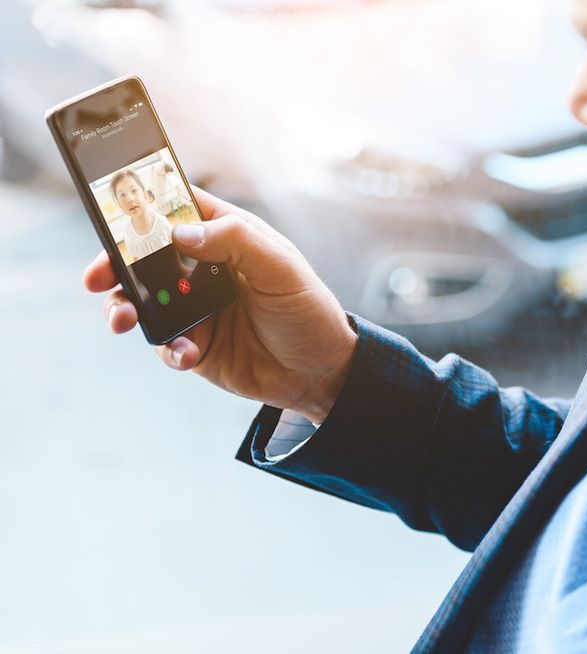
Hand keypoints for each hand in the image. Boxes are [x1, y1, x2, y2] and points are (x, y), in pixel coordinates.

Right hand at [83, 187, 356, 423]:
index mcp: (227, 237)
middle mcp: (205, 268)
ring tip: (124, 319)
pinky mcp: (195, 344)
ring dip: (125, 307)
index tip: (111, 213)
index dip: (141, 207)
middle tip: (96, 277)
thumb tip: (181, 231)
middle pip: (145, 256)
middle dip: (114, 264)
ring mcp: (196, 307)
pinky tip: (187, 354)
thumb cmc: (310, 311)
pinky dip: (168, 348)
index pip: (176, 209)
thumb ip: (236, 241)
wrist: (322, 374)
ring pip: (142, 300)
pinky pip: (164, 343)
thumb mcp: (282, 268)